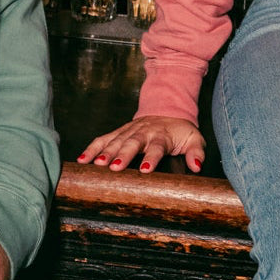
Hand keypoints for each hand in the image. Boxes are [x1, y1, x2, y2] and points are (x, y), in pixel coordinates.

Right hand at [78, 116, 206, 173]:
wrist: (168, 110)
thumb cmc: (180, 130)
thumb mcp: (194, 138)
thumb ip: (196, 152)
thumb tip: (197, 166)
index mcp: (162, 135)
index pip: (157, 147)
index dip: (151, 158)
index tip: (145, 170)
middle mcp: (143, 132)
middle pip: (131, 143)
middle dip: (122, 155)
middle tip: (113, 167)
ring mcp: (129, 131)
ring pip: (115, 141)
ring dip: (104, 152)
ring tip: (96, 164)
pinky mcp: (119, 132)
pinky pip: (103, 139)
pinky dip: (92, 148)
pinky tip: (82, 160)